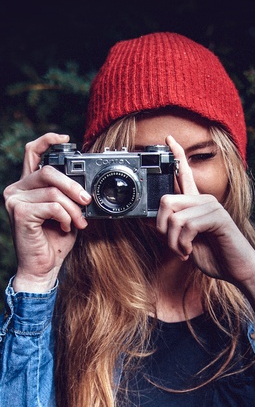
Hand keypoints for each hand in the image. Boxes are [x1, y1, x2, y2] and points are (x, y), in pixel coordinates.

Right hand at [4, 133, 90, 291]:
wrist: (43, 267)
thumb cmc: (54, 240)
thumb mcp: (66, 212)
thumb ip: (68, 194)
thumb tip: (85, 185)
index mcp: (27, 185)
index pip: (32, 153)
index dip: (48, 140)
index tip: (66, 139)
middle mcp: (17, 189)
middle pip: (48, 172)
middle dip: (73, 186)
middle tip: (87, 201)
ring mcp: (15, 200)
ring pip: (54, 191)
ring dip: (73, 208)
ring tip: (79, 222)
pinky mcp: (19, 212)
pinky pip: (52, 206)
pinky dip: (65, 217)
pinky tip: (64, 227)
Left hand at [157, 135, 254, 286]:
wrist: (238, 270)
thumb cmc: (214, 256)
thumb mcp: (184, 243)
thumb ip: (169, 229)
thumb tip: (147, 220)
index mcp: (196, 204)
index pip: (185, 174)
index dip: (177, 155)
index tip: (168, 138)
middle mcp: (204, 200)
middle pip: (166, 200)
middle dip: (162, 229)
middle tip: (174, 245)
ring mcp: (212, 206)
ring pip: (174, 217)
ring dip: (174, 242)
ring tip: (184, 251)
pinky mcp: (218, 217)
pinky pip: (187, 226)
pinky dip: (183, 244)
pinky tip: (191, 252)